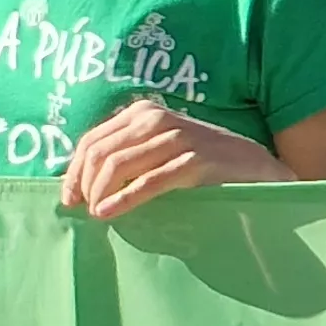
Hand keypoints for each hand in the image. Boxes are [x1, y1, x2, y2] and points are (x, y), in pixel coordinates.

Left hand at [58, 96, 290, 218]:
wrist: (257, 168)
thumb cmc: (202, 164)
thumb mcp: (159, 151)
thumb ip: (127, 156)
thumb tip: (80, 183)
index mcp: (142, 113)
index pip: (92, 140)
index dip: (73, 170)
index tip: (68, 197)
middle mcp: (156, 119)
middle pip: (100, 152)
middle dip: (82, 183)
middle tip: (79, 208)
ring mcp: (177, 138)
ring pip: (118, 165)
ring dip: (100, 193)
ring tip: (96, 213)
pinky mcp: (195, 161)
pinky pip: (149, 181)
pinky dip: (124, 199)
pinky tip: (110, 213)